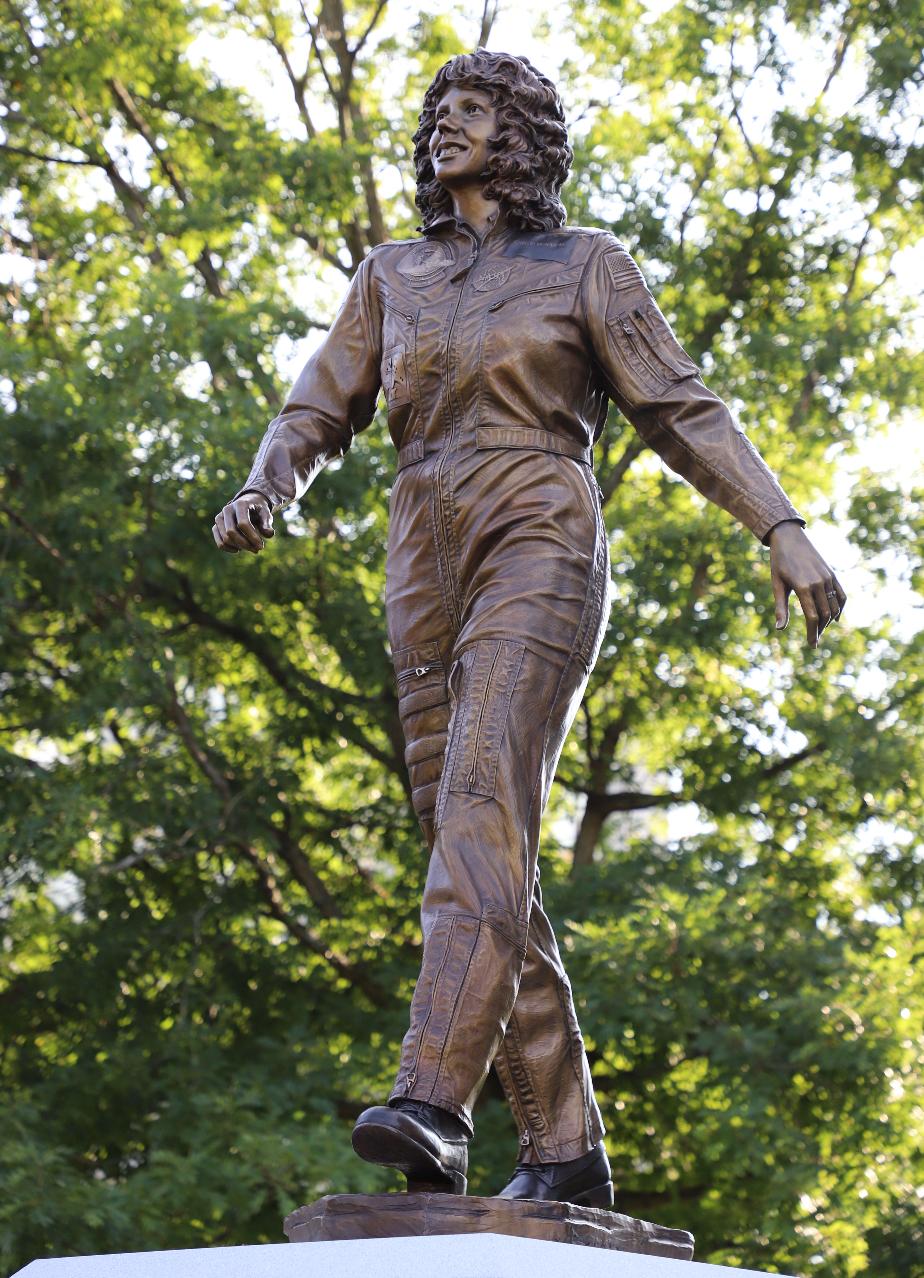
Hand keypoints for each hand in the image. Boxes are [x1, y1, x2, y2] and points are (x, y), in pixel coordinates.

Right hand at [212, 491, 274, 554]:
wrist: (248, 505)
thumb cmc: (259, 511)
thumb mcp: (266, 515)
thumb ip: (267, 524)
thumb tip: (269, 534)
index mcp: (240, 504)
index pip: (243, 523)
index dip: (252, 537)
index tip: (261, 546)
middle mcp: (227, 509)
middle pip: (231, 532)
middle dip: (245, 544)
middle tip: (257, 549)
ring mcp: (219, 518)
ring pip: (225, 538)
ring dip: (238, 547)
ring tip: (250, 548)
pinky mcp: (216, 526)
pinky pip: (219, 542)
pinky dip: (229, 549)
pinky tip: (239, 549)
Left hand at [768, 520, 845, 647]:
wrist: (790, 538)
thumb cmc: (779, 562)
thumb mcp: (777, 585)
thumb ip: (780, 608)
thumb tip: (780, 629)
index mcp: (803, 587)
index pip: (812, 617)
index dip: (813, 633)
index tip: (812, 645)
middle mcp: (818, 583)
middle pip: (825, 615)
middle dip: (820, 630)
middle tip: (814, 640)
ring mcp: (827, 578)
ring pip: (834, 607)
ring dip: (829, 621)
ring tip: (820, 629)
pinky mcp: (832, 574)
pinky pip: (841, 595)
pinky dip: (840, 608)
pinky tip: (835, 618)